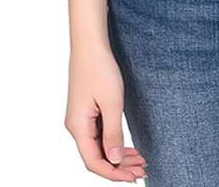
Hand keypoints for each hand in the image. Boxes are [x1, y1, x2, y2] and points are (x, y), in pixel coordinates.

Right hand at [64, 42, 146, 181]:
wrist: (90, 45)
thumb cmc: (100, 69)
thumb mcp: (112, 102)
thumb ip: (113, 133)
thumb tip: (114, 160)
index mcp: (78, 127)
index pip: (93, 162)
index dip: (113, 173)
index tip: (132, 178)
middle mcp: (76, 127)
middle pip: (96, 157)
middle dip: (119, 166)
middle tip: (142, 170)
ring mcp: (81, 119)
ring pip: (99, 147)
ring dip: (118, 155)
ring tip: (140, 160)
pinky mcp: (87, 111)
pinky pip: (99, 135)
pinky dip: (114, 142)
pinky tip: (128, 146)